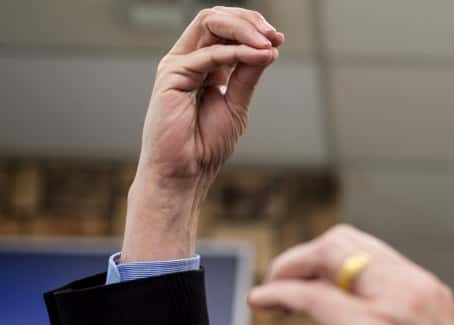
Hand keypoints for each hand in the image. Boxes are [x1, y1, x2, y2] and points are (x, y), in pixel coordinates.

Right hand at [122, 7, 282, 261]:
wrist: (185, 172)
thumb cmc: (206, 145)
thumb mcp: (237, 104)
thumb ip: (248, 75)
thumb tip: (269, 48)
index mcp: (205, 66)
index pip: (225, 30)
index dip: (253, 27)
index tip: (278, 38)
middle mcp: (189, 61)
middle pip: (216, 19)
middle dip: (249, 21)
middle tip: (274, 34)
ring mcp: (178, 66)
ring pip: (208, 24)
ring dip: (244, 29)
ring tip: (268, 42)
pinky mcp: (171, 76)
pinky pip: (209, 55)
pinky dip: (238, 53)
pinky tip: (259, 57)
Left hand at [248, 225, 453, 324]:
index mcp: (425, 293)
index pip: (368, 252)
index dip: (326, 261)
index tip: (304, 282)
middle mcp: (413, 288)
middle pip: (344, 241)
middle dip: (303, 256)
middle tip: (280, 280)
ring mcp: (393, 305)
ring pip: (328, 255)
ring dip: (289, 268)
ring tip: (269, 292)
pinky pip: (313, 296)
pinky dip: (280, 293)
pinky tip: (262, 301)